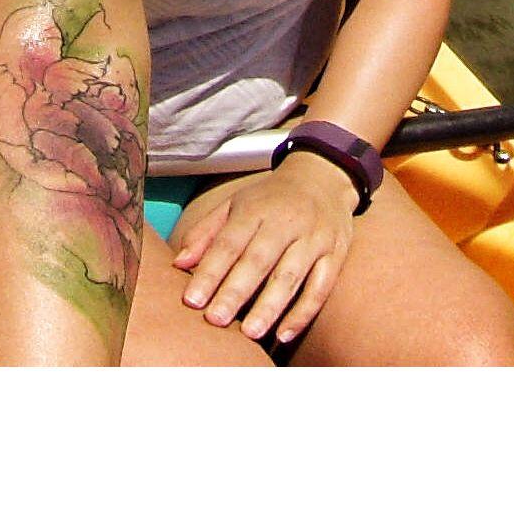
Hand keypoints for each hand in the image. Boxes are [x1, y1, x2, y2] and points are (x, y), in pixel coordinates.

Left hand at [167, 154, 358, 344]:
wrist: (323, 178)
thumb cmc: (270, 199)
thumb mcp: (236, 204)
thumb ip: (206, 232)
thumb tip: (178, 263)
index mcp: (256, 209)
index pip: (229, 243)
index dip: (210, 271)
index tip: (191, 300)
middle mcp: (286, 222)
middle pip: (258, 260)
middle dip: (236, 292)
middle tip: (215, 320)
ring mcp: (314, 238)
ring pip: (290, 276)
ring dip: (269, 307)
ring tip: (249, 333)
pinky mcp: (335, 254)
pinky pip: (321, 287)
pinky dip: (303, 313)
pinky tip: (284, 334)